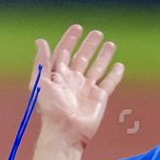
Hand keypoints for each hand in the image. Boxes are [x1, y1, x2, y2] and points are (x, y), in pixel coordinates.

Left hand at [29, 24, 124, 149]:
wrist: (66, 131)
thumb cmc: (51, 109)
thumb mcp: (41, 82)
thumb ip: (42, 61)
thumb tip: (40, 41)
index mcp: (58, 76)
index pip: (64, 52)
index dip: (70, 40)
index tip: (77, 28)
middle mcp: (73, 80)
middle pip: (82, 58)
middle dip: (89, 45)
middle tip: (97, 33)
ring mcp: (87, 89)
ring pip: (97, 68)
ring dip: (103, 56)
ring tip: (110, 44)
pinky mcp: (99, 98)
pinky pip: (109, 83)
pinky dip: (115, 74)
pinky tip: (119, 65)